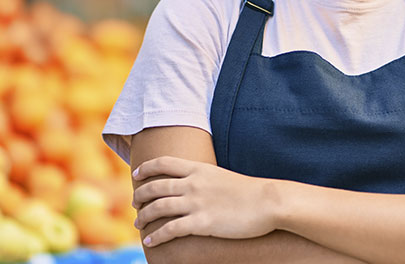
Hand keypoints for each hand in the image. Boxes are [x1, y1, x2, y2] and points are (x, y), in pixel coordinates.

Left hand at [132, 156, 278, 246]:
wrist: (268, 202)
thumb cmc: (249, 192)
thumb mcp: (222, 177)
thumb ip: (204, 179)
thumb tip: (193, 185)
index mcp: (199, 169)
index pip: (163, 163)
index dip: (146, 168)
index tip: (136, 175)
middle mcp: (193, 183)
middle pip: (155, 186)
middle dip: (140, 196)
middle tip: (136, 204)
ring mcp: (197, 203)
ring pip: (158, 207)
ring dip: (143, 216)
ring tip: (138, 224)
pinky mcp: (202, 222)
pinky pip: (171, 229)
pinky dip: (157, 236)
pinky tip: (151, 241)